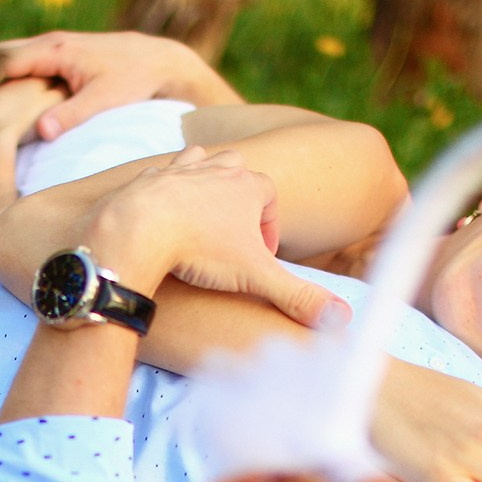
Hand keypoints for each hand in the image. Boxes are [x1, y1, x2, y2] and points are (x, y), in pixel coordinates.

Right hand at [0, 30, 240, 140]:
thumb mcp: (106, 99)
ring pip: (3, 58)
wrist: (158, 60)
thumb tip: (42, 130)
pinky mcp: (55, 59)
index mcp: (54, 51)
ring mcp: (50, 50)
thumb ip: (73, 115)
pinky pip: (16, 65)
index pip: (1, 60)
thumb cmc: (135, 79)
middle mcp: (48, 45)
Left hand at [84, 147, 335, 328]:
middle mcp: (218, 168)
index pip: (270, 197)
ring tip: (203, 212)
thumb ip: (297, 296)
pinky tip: (164, 212)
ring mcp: (181, 168)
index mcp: (248, 184)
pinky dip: (168, 188)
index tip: (261, 255)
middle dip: (241, 196)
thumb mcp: (256, 277)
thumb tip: (343, 319)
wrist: (139, 228)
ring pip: (203, 162)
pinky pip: (163, 174)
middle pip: (239, 170)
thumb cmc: (200, 249)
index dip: (269, 225)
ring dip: (206, 181)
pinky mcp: (149, 177)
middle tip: (235, 231)